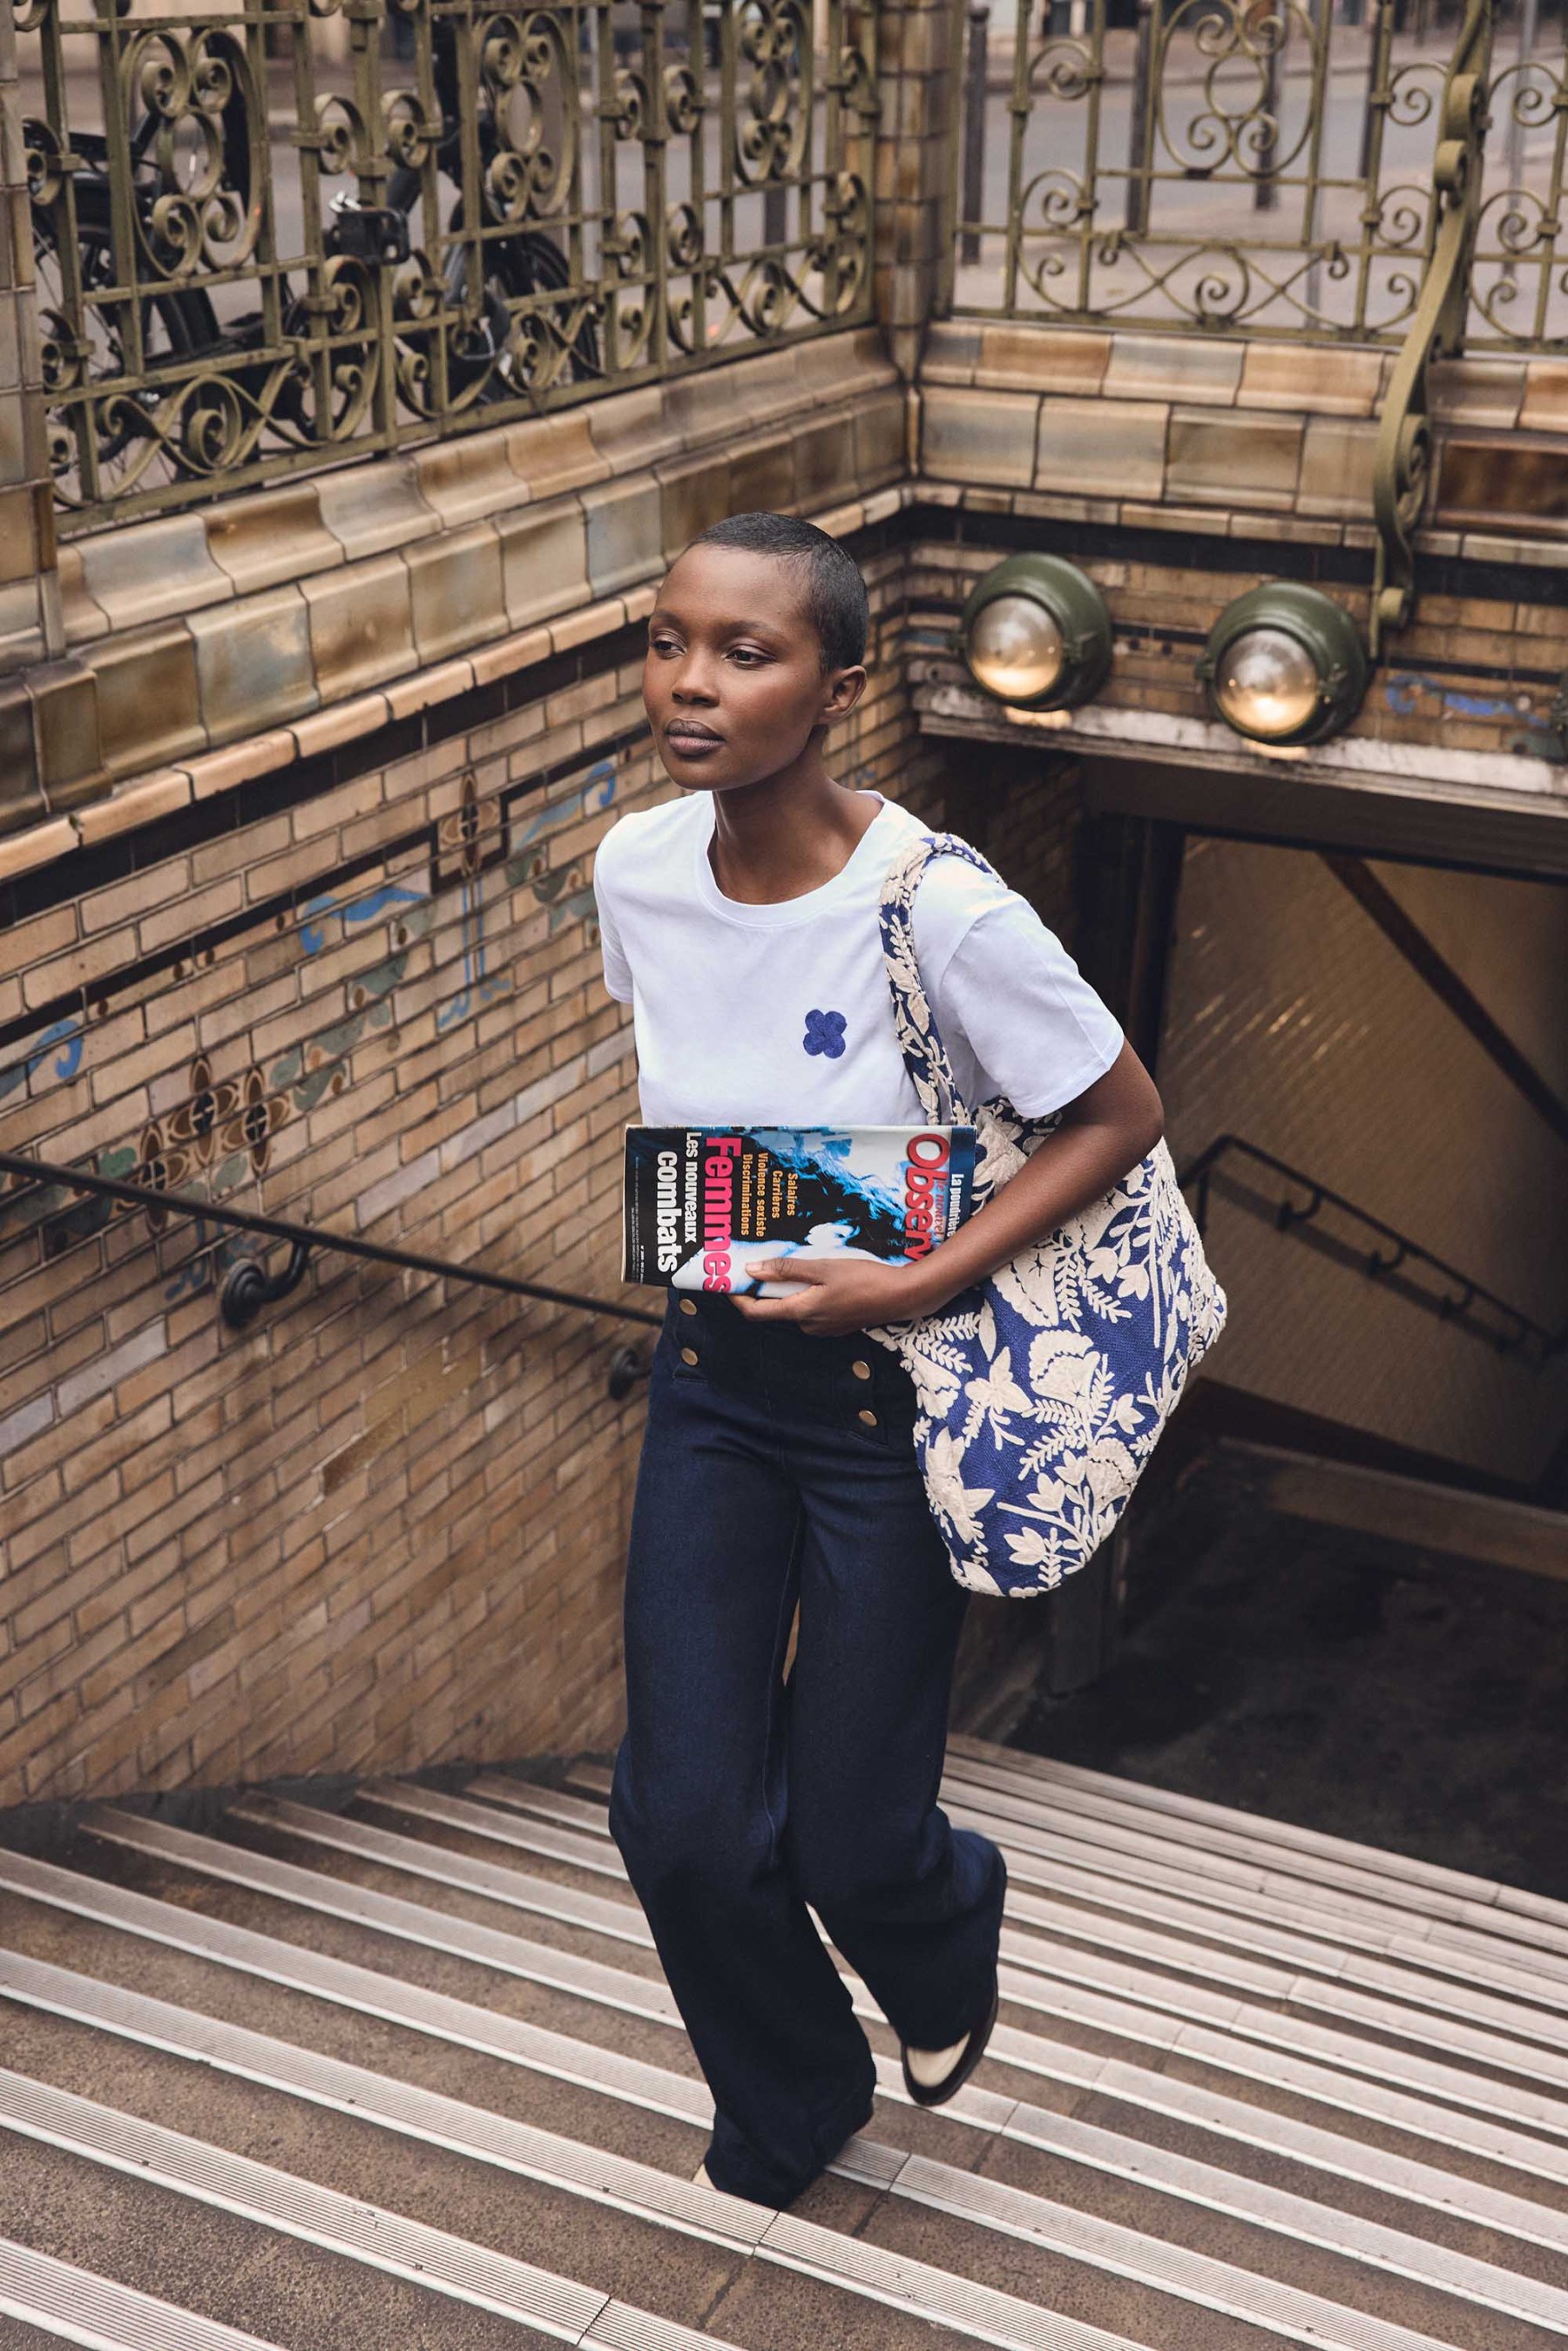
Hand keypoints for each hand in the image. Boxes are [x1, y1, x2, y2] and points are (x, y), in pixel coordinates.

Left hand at [730, 1256, 931, 1336]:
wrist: (902, 1297)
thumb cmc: (865, 1280)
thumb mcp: (824, 1268)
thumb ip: (787, 1269)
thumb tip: (752, 1269)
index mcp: (801, 1312)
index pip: (755, 1312)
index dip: (737, 1297)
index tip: (727, 1281)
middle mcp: (808, 1325)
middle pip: (775, 1306)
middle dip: (766, 1285)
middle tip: (761, 1259)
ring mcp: (823, 1327)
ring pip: (794, 1305)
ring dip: (789, 1286)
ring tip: (794, 1261)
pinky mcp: (836, 1324)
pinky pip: (811, 1307)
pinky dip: (806, 1292)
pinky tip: (818, 1274)